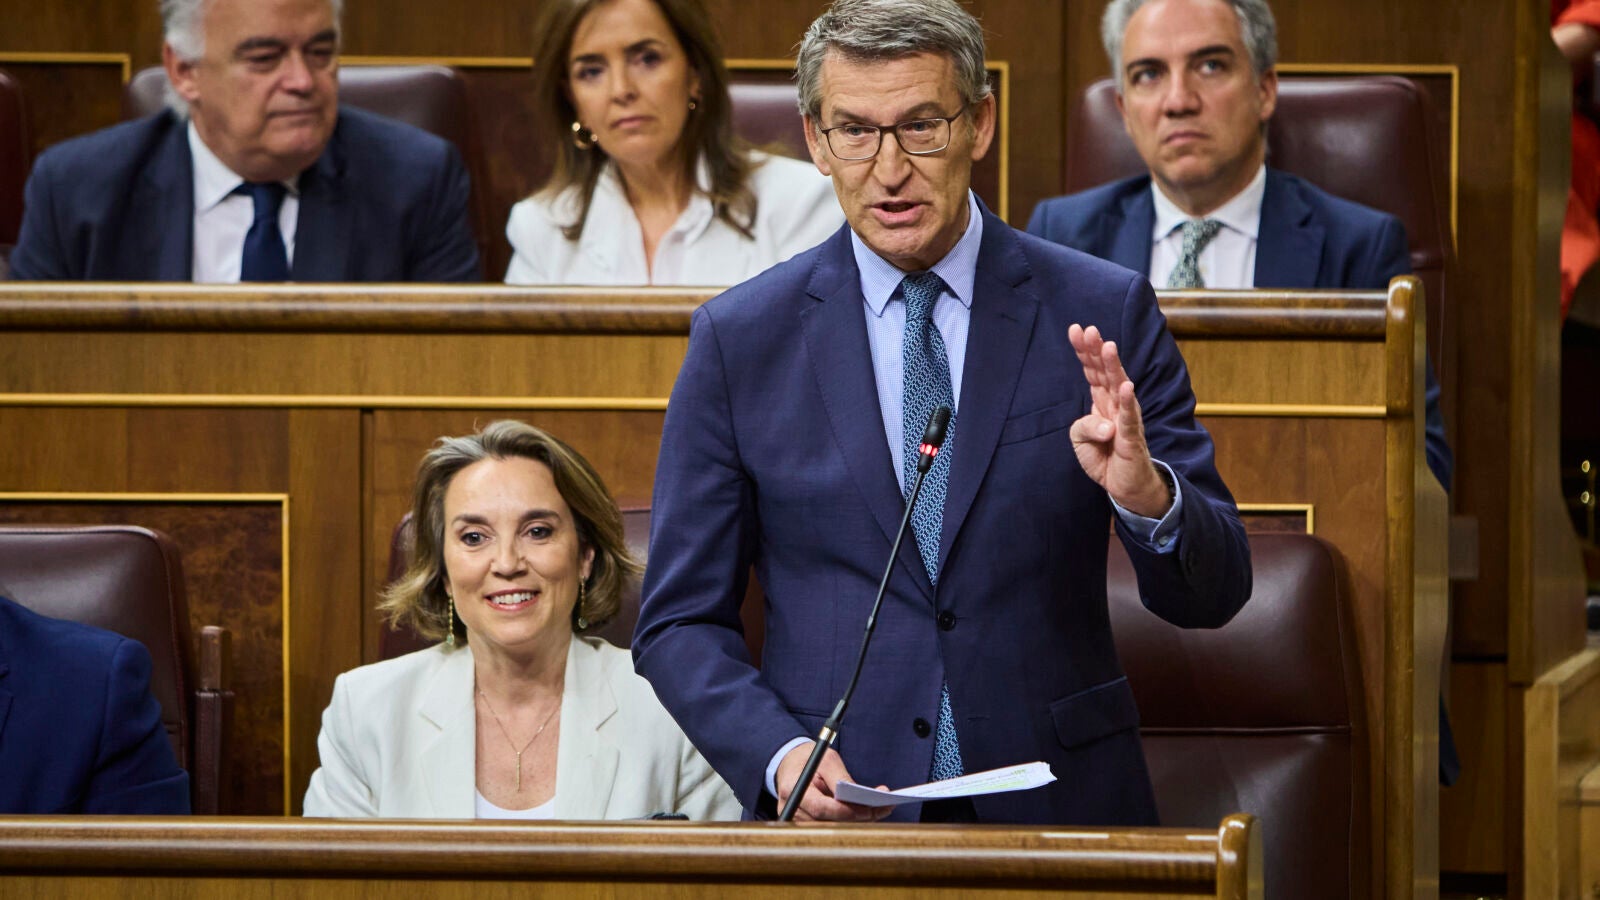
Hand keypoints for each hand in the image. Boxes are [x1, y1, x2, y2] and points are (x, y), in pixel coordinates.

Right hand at [775, 742, 892, 822]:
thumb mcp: (826, 760)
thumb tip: (861, 794)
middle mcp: (792, 811)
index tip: (868, 809)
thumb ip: (841, 778)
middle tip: (884, 808)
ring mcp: (798, 822)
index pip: (820, 808)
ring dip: (858, 820)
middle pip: (829, 823)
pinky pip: (832, 827)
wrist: (790, 764)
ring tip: (882, 808)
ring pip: (833, 828)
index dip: (845, 811)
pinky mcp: (808, 826)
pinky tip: (869, 812)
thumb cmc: (808, 758)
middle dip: (858, 817)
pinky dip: (851, 821)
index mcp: (793, 790)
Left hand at [1068, 324, 1172, 517]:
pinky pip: (1129, 418)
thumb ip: (1083, 427)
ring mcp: (1125, 419)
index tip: (1076, 329)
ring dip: (1114, 367)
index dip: (1084, 351)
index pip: (1092, 371)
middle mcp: (1115, 405)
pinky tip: (1127, 387)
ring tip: (1108, 347)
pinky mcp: (1132, 437)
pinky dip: (1128, 402)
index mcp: (1101, 402)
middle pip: (1105, 372)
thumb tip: (1104, 425)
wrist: (1125, 486)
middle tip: (1089, 330)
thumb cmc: (1104, 457)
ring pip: (1119, 388)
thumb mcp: (1080, 441)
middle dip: (1097, 350)